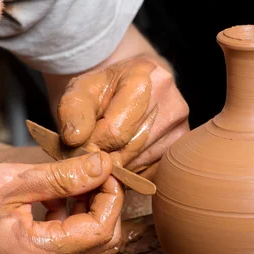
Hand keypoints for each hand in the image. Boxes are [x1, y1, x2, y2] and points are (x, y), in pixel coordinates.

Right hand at [0, 152, 123, 253]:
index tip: (105, 167)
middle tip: (94, 170)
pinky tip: (53, 193)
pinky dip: (66, 214)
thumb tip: (103, 166)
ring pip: (82, 239)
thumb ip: (63, 177)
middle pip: (98, 239)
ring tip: (72, 176)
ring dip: (85, 207)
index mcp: (40, 253)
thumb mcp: (13, 181)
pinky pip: (61, 239)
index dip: (111, 196)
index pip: (101, 230)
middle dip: (103, 202)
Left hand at [57, 55, 189, 178]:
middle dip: (104, 156)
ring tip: (106, 150)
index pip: (115, 131)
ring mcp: (181, 129)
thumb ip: (73, 110)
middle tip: (89, 151)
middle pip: (129, 150)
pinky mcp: (180, 150)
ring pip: (139, 165)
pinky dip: (131, 170)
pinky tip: (123, 155)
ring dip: (116, 166)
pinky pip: (149, 174)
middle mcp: (171, 104)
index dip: (92, 144)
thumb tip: (76, 139)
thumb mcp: (81, 90)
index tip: (80, 144)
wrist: (136, 86)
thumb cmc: (106, 88)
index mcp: (145, 79)